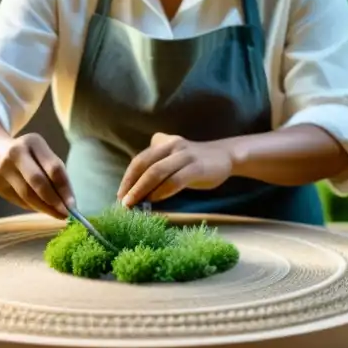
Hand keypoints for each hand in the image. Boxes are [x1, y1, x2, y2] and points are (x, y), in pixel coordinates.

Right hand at [0, 133, 74, 218]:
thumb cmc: (33, 157)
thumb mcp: (46, 157)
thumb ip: (58, 176)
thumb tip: (69, 204)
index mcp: (34, 142)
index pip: (53, 168)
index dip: (64, 188)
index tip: (73, 205)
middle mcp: (15, 153)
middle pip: (38, 181)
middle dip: (53, 201)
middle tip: (64, 214)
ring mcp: (2, 169)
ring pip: (27, 195)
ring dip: (44, 208)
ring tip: (56, 214)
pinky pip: (19, 201)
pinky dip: (33, 207)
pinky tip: (41, 208)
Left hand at [118, 133, 233, 207]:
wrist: (226, 156)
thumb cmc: (195, 161)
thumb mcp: (173, 156)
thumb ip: (157, 163)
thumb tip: (134, 186)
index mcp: (163, 142)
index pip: (139, 160)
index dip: (127, 178)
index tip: (120, 195)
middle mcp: (172, 145)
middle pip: (144, 164)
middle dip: (131, 184)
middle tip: (123, 202)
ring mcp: (185, 155)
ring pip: (156, 172)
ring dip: (142, 190)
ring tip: (134, 204)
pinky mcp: (197, 167)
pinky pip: (175, 180)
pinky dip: (161, 192)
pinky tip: (154, 201)